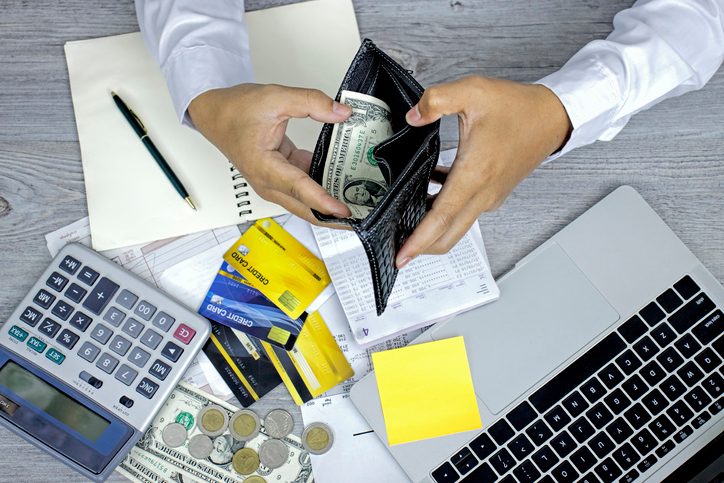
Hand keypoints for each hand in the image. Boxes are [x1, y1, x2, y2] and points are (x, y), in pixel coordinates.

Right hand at [188, 84, 352, 221]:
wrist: (215, 114)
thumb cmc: (234, 111)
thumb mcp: (275, 97)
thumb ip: (311, 103)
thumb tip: (341, 113)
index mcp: (264, 167)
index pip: (299, 189)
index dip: (323, 201)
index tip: (343, 210)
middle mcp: (268, 182)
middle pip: (305, 209)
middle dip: (333, 217)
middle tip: (362, 218)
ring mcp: (274, 183)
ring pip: (306, 203)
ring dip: (330, 206)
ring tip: (359, 204)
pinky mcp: (280, 178)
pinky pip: (305, 189)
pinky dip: (323, 189)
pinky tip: (344, 183)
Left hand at [396, 76, 571, 267]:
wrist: (553, 117)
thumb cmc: (519, 108)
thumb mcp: (473, 91)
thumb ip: (436, 100)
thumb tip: (413, 116)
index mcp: (475, 174)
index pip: (442, 218)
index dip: (419, 240)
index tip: (402, 256)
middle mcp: (483, 192)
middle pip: (448, 235)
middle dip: (421, 247)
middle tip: (397, 249)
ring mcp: (490, 196)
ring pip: (456, 226)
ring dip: (432, 229)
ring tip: (406, 220)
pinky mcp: (493, 194)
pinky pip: (464, 211)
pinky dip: (445, 211)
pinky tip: (430, 191)